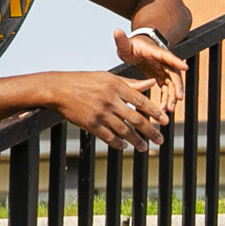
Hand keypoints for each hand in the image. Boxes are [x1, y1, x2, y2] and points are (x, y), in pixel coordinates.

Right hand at [49, 71, 165, 150]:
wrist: (59, 89)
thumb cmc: (85, 81)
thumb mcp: (108, 78)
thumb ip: (131, 83)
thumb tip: (151, 82)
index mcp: (116, 87)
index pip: (141, 101)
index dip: (155, 112)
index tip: (165, 121)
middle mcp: (110, 100)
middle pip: (135, 119)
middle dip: (150, 131)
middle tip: (160, 140)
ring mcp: (100, 113)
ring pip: (124, 131)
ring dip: (136, 141)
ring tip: (144, 147)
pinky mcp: (90, 124)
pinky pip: (108, 137)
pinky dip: (119, 143)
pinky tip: (125, 146)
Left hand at [115, 29, 186, 120]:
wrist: (137, 49)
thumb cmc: (132, 46)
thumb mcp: (125, 44)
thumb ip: (122, 40)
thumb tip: (117, 31)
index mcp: (156, 52)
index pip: (167, 56)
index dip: (176, 61)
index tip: (185, 67)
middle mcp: (164, 62)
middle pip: (174, 75)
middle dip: (176, 88)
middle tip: (176, 100)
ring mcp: (164, 71)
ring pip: (172, 86)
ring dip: (171, 98)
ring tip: (168, 110)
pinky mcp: (161, 78)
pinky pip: (166, 91)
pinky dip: (165, 100)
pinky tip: (162, 110)